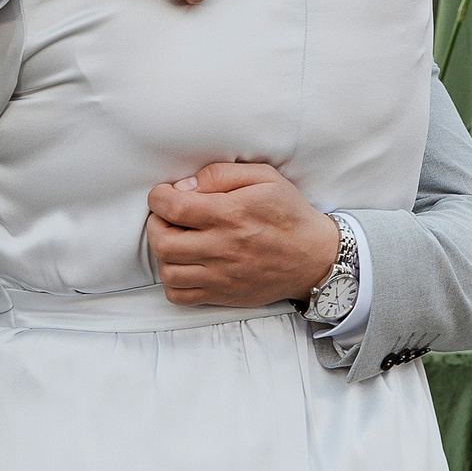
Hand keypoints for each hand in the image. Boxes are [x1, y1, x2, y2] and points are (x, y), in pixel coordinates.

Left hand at [145, 161, 342, 306]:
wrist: (316, 258)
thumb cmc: (289, 214)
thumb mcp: (264, 178)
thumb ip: (221, 174)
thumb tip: (185, 185)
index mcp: (231, 214)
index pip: (173, 207)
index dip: (158, 197)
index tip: (165, 194)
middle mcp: (223, 247)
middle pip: (162, 241)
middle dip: (156, 224)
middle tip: (168, 217)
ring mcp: (221, 275)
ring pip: (168, 270)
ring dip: (163, 253)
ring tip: (177, 240)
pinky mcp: (223, 294)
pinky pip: (180, 296)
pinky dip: (172, 282)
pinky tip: (184, 265)